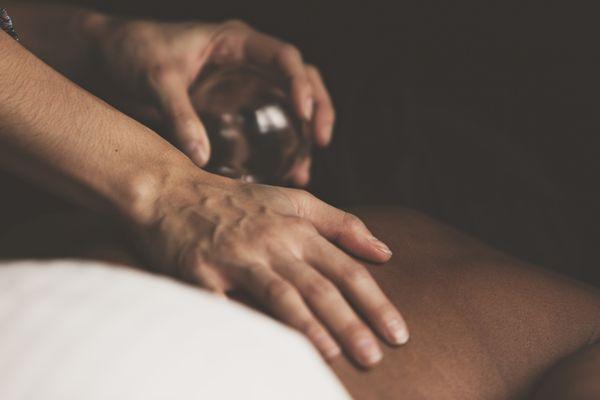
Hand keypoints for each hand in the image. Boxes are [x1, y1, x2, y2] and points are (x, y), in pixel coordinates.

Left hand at [94, 17, 333, 185]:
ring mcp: (244, 84)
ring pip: (290, 104)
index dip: (300, 83)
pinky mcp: (235, 107)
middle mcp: (247, 61)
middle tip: (320, 141)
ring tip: (303, 169)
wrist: (110, 58)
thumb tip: (202, 158)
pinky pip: (269, 123)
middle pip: (301, 79)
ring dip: (304, 133)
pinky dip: (281, 145)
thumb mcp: (156, 80)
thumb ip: (179, 116)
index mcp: (235, 41)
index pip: (283, 57)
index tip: (304, 113)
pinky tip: (283, 170)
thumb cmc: (132, 53)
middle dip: (318, 108)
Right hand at [135, 171, 408, 367]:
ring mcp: (237, 258)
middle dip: (351, 323)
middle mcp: (272, 242)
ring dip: (310, 327)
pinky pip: (228, 306)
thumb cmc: (237, 201)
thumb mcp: (293, 200)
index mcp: (297, 228)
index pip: (346, 269)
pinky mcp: (202, 274)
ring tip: (336, 356)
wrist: (172, 191)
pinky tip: (266, 350)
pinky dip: (247, 327)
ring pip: (281, 295)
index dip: (375, 302)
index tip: (398, 333)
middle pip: (320, 286)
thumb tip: (385, 252)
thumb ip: (341, 224)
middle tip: (376, 357)